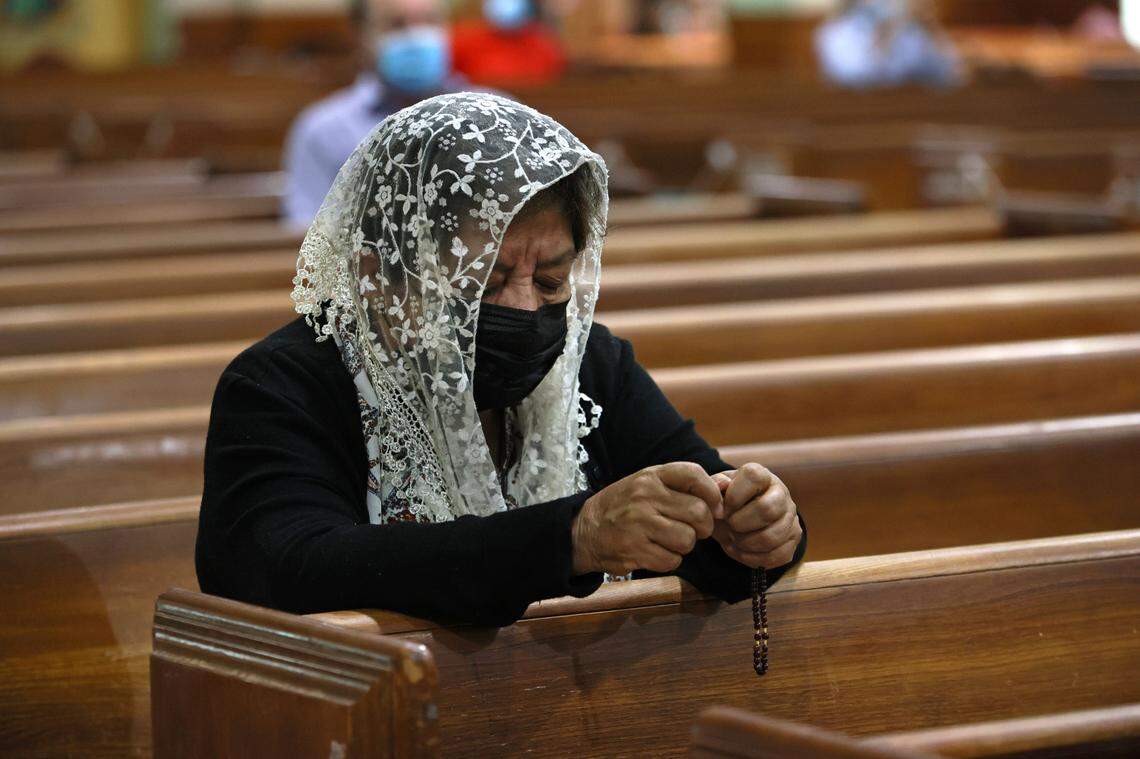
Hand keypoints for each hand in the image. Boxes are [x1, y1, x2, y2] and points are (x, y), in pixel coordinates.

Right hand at [572, 462, 719, 575]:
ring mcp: (639, 524)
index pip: (694, 474)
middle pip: (698, 513)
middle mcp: (645, 496)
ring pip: (688, 540)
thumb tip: (725, 488)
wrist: (584, 530)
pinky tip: (656, 551)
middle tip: (693, 529)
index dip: (712, 493)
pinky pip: (672, 560)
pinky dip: (669, 560)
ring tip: (670, 540)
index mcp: (650, 476)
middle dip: (703, 527)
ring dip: (685, 546)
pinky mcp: (635, 550)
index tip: (715, 508)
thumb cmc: (624, 506)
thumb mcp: (648, 484)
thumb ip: (683, 485)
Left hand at [711, 463, 800, 569]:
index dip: (733, 496)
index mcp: (762, 475)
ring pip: (771, 537)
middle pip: (767, 509)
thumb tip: (722, 485)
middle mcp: (782, 492)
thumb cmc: (727, 502)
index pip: (753, 477)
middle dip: (739, 523)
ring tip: (734, 539)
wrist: (740, 520)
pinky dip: (753, 558)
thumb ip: (716, 485)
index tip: (724, 508)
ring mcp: (791, 516)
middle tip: (730, 526)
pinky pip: (777, 555)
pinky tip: (742, 551)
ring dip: (745, 543)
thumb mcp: (718, 490)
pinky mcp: (794, 539)